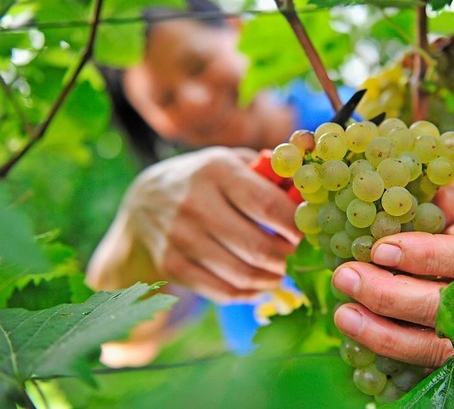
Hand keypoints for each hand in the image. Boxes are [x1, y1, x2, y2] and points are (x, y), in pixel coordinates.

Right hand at [87, 146, 301, 302]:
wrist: (144, 202)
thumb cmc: (204, 179)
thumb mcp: (231, 162)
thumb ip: (270, 173)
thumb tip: (310, 194)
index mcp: (216, 171)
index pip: (268, 205)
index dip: (296, 225)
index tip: (307, 231)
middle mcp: (194, 203)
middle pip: (257, 246)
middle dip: (288, 258)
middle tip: (298, 256)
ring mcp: (180, 238)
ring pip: (242, 274)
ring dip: (272, 278)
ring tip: (283, 271)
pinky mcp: (171, 266)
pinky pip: (222, 291)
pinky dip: (249, 293)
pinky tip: (260, 283)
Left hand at [332, 173, 453, 367]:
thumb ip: (449, 193)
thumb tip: (408, 202)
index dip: (425, 257)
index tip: (380, 249)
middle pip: (442, 309)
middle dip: (388, 296)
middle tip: (345, 276)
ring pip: (432, 347)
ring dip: (382, 334)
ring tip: (343, 314)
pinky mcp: (450, 347)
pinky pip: (420, 363)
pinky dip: (385, 352)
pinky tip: (354, 334)